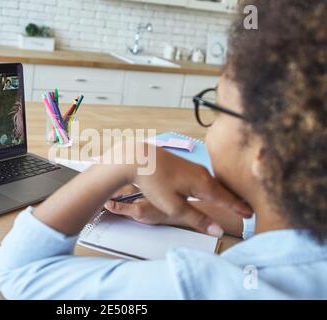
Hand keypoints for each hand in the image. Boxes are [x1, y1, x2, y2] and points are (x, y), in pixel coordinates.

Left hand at [117, 143, 251, 236]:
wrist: (138, 158)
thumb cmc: (154, 181)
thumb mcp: (174, 207)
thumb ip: (196, 219)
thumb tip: (217, 231)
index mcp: (203, 185)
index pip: (228, 199)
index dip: (240, 208)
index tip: (251, 214)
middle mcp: (202, 174)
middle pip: (223, 191)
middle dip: (234, 201)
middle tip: (247, 210)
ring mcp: (193, 168)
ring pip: (213, 184)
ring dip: (223, 193)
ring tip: (232, 202)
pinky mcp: (184, 166)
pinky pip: (204, 179)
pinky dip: (212, 187)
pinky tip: (211, 190)